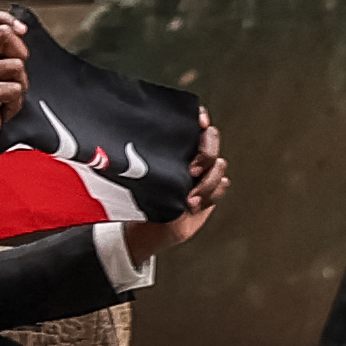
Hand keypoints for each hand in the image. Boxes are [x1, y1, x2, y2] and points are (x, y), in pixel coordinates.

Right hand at [0, 8, 28, 181]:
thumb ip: (6, 56)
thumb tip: (22, 32)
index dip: (4, 18)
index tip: (22, 30)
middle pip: (5, 34)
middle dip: (22, 53)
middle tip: (16, 78)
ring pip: (16, 66)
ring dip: (21, 86)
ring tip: (7, 100)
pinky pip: (15, 89)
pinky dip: (16, 103)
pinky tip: (3, 111)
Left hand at [125, 113, 228, 257]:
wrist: (153, 227)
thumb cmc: (142, 197)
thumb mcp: (137, 174)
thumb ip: (138, 159)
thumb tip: (124, 144)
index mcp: (174, 145)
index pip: (192, 122)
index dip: (200, 117)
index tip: (201, 121)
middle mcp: (191, 155)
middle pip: (212, 141)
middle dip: (206, 154)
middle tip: (192, 170)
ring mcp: (203, 172)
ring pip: (219, 166)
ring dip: (206, 183)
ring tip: (189, 198)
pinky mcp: (211, 190)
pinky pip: (222, 186)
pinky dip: (210, 195)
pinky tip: (195, 204)